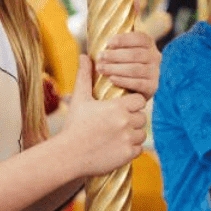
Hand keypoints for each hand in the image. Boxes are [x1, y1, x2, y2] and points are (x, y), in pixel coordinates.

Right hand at [57, 55, 147, 176]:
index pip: (140, 100)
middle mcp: (126, 122)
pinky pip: (139, 149)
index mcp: (118, 107)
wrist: (68, 155)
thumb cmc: (74, 125)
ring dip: (133, 134)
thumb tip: (84, 55)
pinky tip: (117, 147)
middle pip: (142, 117)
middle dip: (133, 119)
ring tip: (118, 135)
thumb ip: (84, 76)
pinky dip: (131, 149)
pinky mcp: (128, 155)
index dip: (133, 104)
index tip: (124, 107)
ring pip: (141, 134)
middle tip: (118, 123)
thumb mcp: (80, 99)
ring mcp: (128, 139)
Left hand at [96, 30, 161, 98]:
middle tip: (99, 57)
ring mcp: (155, 72)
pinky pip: (138, 83)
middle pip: (135, 54)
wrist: (133, 90)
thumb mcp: (122, 53)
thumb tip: (91, 50)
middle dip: (115, 55)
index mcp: (148, 44)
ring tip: (101, 68)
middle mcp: (155, 57)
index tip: (108, 43)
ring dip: (115, 68)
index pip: (139, 38)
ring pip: (135, 69)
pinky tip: (111, 79)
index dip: (123, 39)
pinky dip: (123, 81)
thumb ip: (112, 48)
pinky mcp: (152, 87)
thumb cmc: (123, 66)